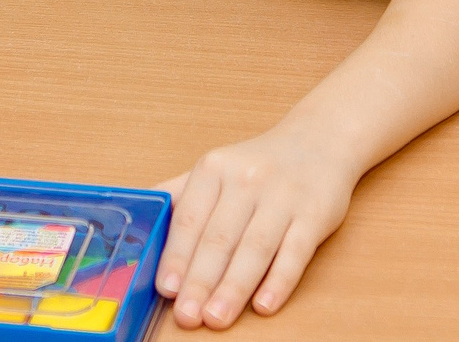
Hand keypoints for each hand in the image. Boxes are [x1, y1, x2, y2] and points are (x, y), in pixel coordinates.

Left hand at [156, 127, 354, 328]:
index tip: (166, 289)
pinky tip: (264, 305)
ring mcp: (284, 197)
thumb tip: (137, 228)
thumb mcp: (216, 168)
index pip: (190, 219)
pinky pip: (296, 252)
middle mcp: (248, 179)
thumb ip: (179, 196)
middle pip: (220, 238)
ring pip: (255, 248)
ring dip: (234, 287)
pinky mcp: (315, 214)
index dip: (176, 256)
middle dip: (201, 281)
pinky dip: (279, 281)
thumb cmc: (259, 164)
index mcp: (215, 168)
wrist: (320, 140)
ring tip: (217, 318)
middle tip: (187, 316)